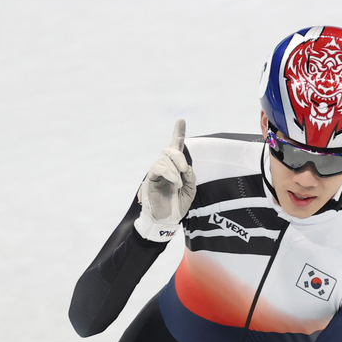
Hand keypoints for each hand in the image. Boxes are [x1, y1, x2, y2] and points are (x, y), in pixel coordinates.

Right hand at [135, 120, 195, 241]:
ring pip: (164, 158)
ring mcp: (157, 172)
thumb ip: (191, 177)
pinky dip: (169, 173)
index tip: (181, 120)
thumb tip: (186, 167)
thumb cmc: (177, 206)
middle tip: (186, 170)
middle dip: (179, 156)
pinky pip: (158, 168)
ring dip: (175, 168)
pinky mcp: (150, 179)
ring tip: (180, 183)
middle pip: (169, 150)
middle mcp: (165, 167)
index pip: (175, 147)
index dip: (178, 133)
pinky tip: (176, 182)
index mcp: (175, 168)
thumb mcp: (191, 191)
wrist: (166, 221)